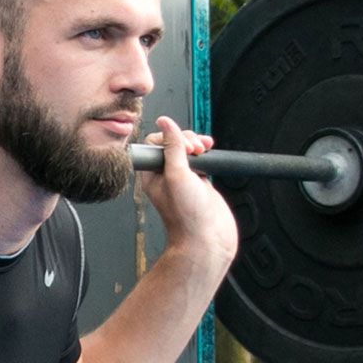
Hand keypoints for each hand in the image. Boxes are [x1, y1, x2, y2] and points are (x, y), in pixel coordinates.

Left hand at [138, 116, 238, 263]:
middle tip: (194, 151)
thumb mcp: (177, 175)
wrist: (207, 239)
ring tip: (204, 150)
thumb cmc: (188, 217)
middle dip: (185, 140)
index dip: (168, 138)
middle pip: (172, 143)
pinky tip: (210, 154)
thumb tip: (165, 123)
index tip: (181, 146)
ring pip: (187, 150)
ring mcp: (183, 179)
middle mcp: (165, 176)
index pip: (153, 144)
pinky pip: (199, 160)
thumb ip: (172, 147)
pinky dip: (206, 154)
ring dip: (197, 144)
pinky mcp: (199, 182)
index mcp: (152, 175)